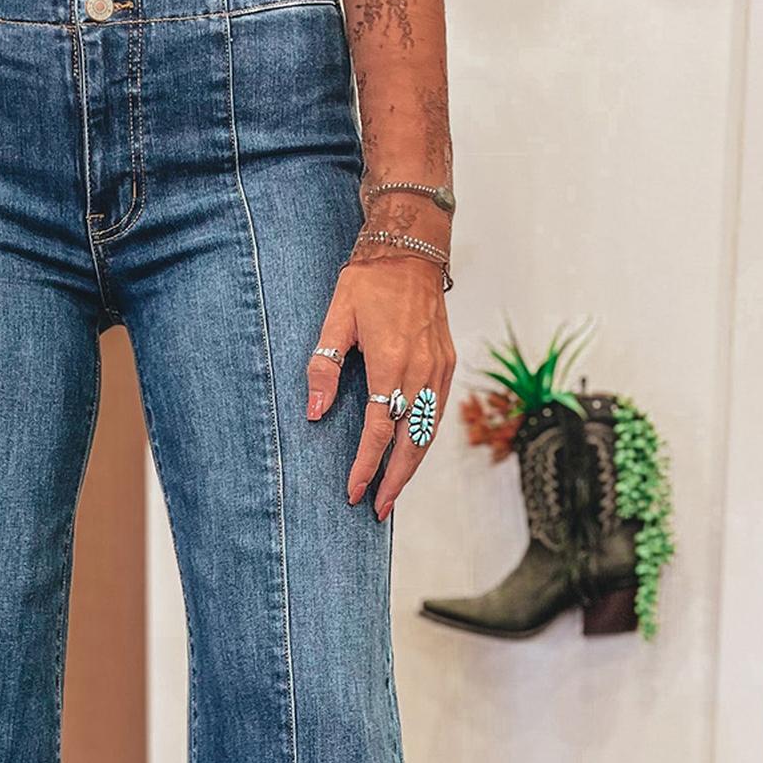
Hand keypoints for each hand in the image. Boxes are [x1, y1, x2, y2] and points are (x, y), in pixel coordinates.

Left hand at [306, 256, 454, 520]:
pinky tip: (409, 455)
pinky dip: (424, 440)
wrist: (411, 252)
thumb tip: (316, 413)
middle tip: (378, 510)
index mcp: (391, 363)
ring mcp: (439, 369)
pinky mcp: (446, 364)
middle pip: (411, 442)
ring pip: (428, 432)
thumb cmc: (368, 283)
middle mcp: (421, 372)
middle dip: (394, 480)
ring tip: (393, 492)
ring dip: (411, 466)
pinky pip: (436, 413)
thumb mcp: (336, 320)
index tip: (353, 491)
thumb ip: (324, 368)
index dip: (366, 465)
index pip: (378, 430)